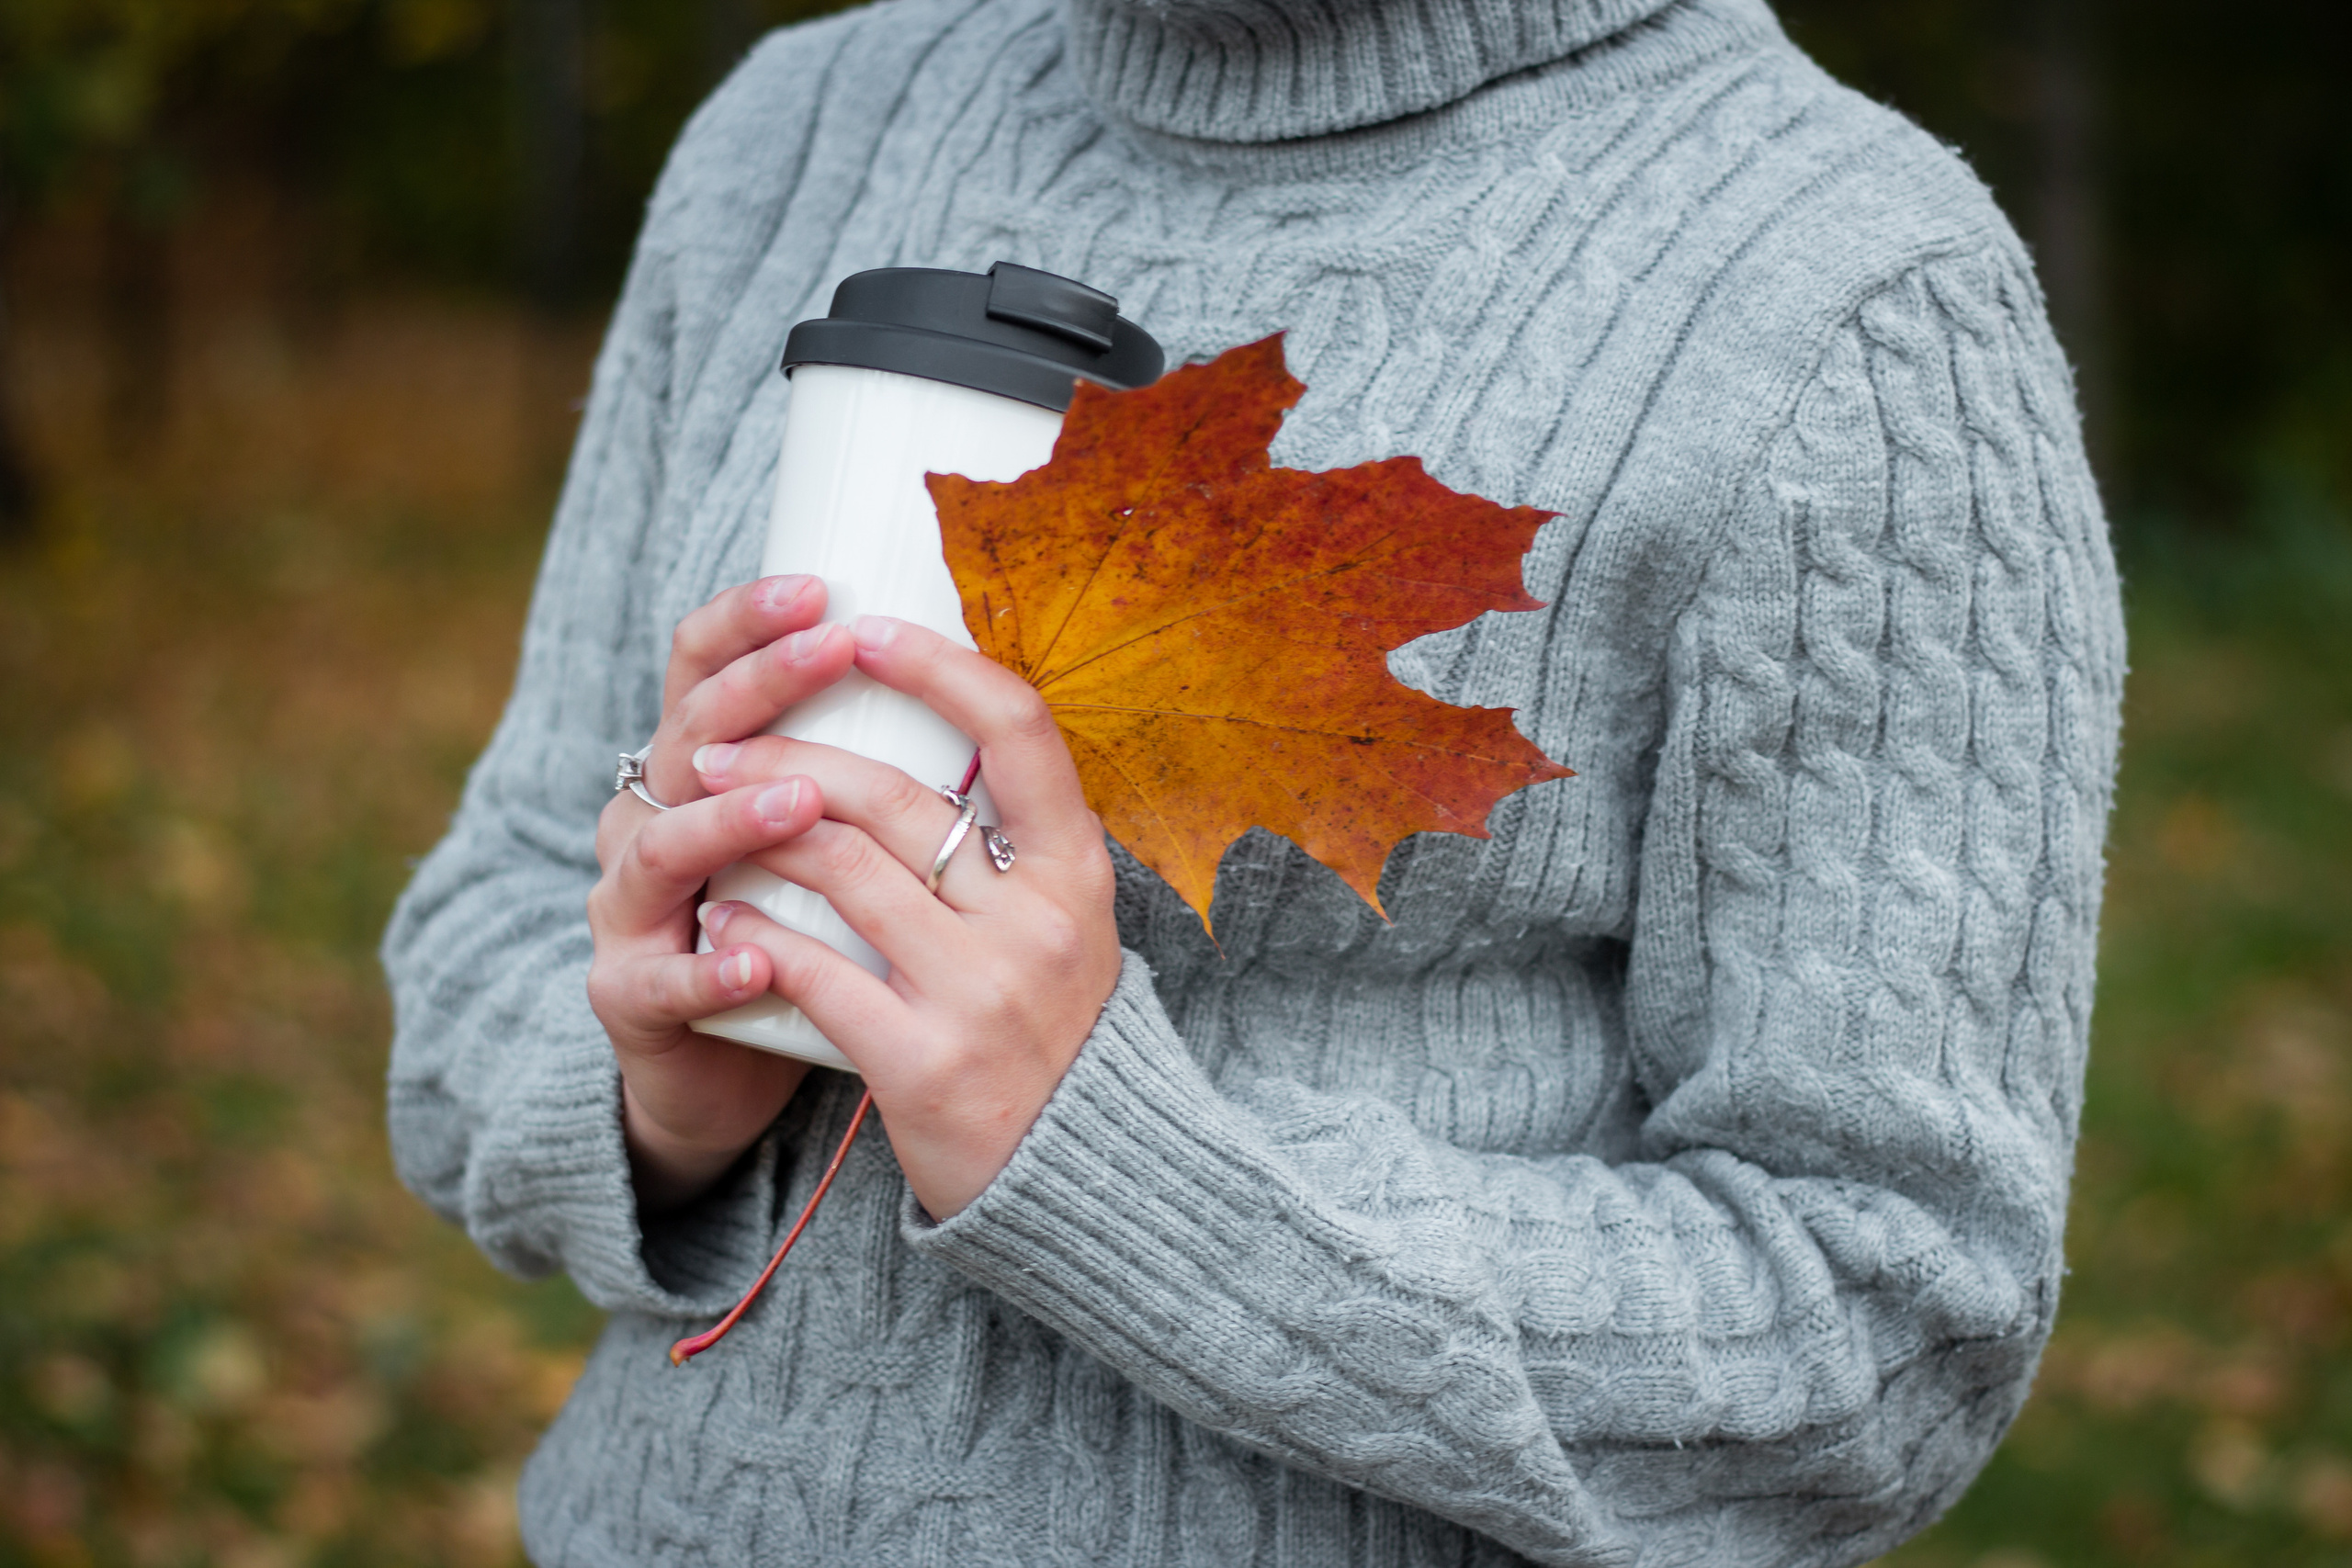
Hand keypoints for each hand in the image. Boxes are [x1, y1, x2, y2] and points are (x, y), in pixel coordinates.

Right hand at [585, 574, 855, 1211]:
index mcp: (701, 771)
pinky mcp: (629, 998)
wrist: (717, 1072)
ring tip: (799, 802)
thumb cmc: (796, 936)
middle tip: (832, 650)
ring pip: (661, 849)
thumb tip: (970, 681)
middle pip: (688, 733)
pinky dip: (709, 966)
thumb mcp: (827, 843)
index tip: (821, 588)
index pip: (705, 667)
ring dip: (732, 822)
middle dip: (761, 686)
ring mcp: (631, 910)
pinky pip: (664, 980)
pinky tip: (754, 955)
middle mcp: (651, 821)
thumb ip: (868, 773)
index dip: (750, 621)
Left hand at [692, 614, 1122, 1218]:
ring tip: (704, 814)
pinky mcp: (921, 1063)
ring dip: (755, 832)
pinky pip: (812, 973)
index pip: (1021, 730)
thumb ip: (1017, 851)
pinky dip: (754, 936)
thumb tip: (946, 740)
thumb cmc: (1059, 1037)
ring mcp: (981, 993)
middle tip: (720, 742)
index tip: (867, 629)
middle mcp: (1038, 923)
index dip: (939, 664)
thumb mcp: (1071, 930)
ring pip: (842, 870)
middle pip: (898, 794)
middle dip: (792, 754)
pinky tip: (722, 920)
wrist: (1084, 1184)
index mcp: (1080, 875)